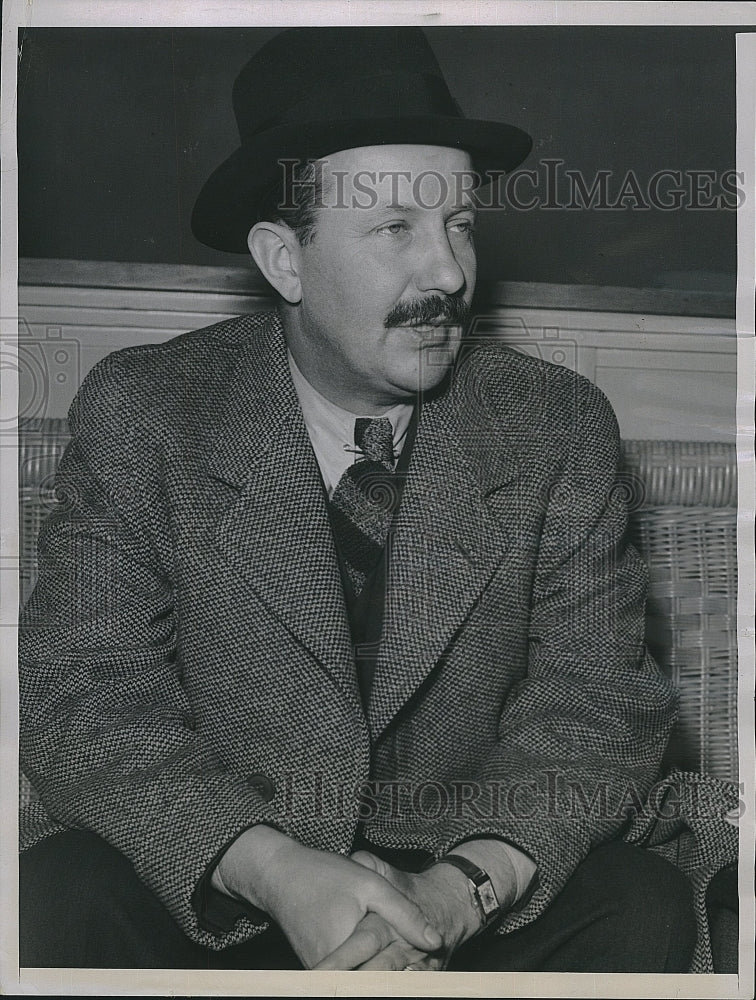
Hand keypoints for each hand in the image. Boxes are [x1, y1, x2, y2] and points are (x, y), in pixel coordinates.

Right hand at [314, 850, 478, 970]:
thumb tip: (436, 941)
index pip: (385, 981)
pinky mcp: (318, 970)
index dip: (407, 976)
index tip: (422, 968)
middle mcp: (330, 972)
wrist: (279, 875)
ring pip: (361, 980)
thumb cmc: (323, 875)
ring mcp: (322, 973)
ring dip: (382, 971)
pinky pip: (348, 975)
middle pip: (372, 983)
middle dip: (395, 974)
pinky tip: (381, 954)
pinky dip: (366, 966)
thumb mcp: (371, 885)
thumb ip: (405, 914)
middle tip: (416, 963)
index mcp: (346, 953)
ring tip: (405, 960)